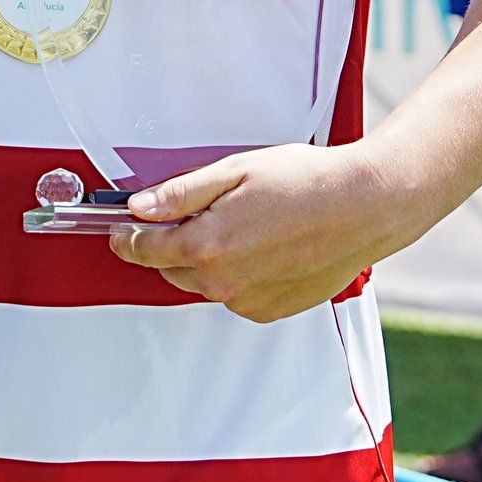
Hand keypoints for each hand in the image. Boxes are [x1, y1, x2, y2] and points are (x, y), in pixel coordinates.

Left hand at [107, 141, 396, 323]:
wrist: (364, 208)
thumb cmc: (305, 182)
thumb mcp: (234, 171)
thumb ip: (180, 194)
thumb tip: (137, 207)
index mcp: (207, 245)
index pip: (144, 248)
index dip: (125, 235)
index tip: (117, 226)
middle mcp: (224, 282)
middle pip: (169, 268)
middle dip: (166, 243)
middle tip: (184, 213)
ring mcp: (247, 300)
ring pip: (202, 281)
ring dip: (202, 258)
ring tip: (236, 222)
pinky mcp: (270, 309)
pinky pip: (233, 292)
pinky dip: (233, 272)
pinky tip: (258, 244)